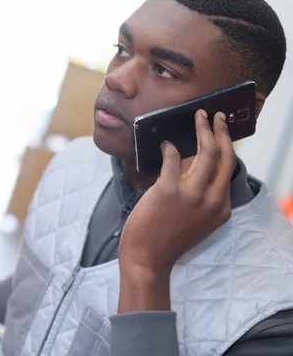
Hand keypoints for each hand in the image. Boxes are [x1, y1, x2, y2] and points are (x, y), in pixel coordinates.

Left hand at [118, 110, 235, 311]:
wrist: (147, 259)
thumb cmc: (165, 239)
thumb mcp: (194, 220)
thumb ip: (197, 194)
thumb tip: (189, 162)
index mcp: (220, 208)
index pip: (229, 170)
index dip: (226, 146)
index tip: (221, 133)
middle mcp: (211, 200)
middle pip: (224, 156)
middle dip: (221, 131)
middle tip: (216, 115)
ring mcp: (191, 195)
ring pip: (206, 152)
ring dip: (202, 129)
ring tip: (198, 117)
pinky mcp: (168, 190)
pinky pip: (173, 159)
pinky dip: (170, 148)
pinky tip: (165, 145)